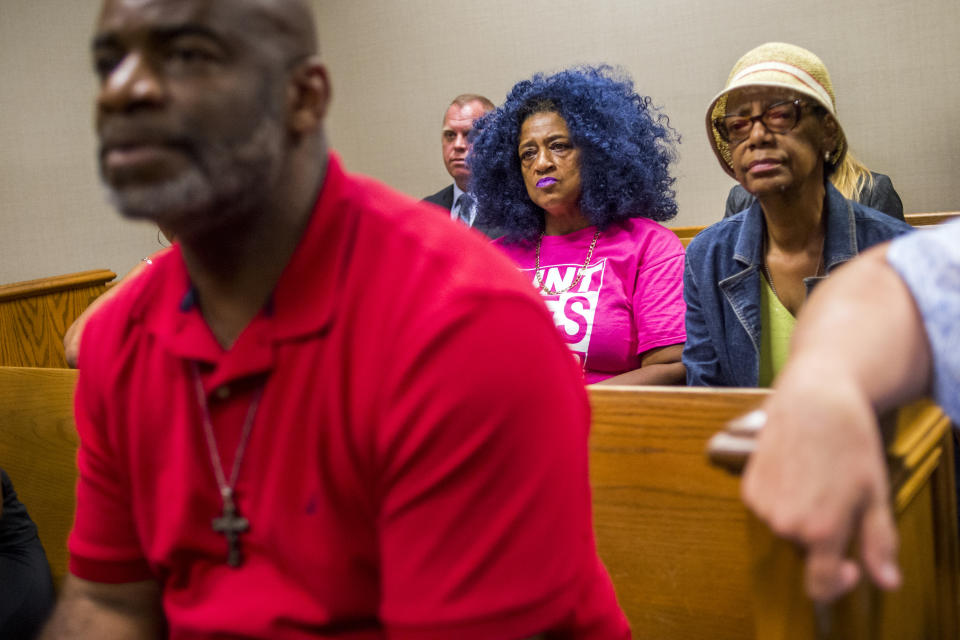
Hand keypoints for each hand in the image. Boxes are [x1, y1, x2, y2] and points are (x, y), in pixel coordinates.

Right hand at [739, 372, 900, 601]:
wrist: (813, 399)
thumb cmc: (851, 443)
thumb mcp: (876, 494)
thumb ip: (879, 543)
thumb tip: (887, 582)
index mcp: (821, 531)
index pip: (820, 585)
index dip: (837, 584)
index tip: (850, 567)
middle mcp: (786, 523)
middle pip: (804, 551)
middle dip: (821, 536)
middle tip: (839, 499)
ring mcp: (763, 505)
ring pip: (784, 529)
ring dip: (800, 517)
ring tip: (817, 480)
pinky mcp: (748, 488)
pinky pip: (767, 510)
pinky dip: (781, 500)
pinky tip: (797, 472)